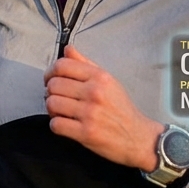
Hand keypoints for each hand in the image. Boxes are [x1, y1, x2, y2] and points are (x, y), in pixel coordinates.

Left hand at [44, 45, 164, 170]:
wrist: (138, 137)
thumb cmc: (122, 110)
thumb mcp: (109, 81)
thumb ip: (86, 65)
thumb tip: (67, 49)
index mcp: (100, 77)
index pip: (62, 65)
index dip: (51, 72)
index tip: (51, 79)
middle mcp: (95, 93)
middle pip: (54, 85)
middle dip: (50, 92)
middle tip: (57, 97)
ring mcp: (89, 113)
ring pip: (52, 104)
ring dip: (52, 109)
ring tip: (60, 111)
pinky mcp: (85, 133)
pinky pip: (56, 124)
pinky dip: (56, 124)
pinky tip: (64, 124)